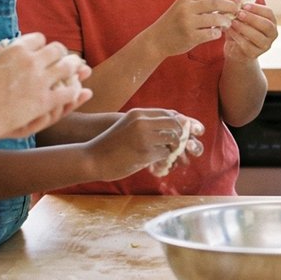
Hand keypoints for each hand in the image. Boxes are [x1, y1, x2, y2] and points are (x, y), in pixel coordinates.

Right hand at [0, 33, 90, 139]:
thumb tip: (6, 43)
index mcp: (15, 50)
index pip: (39, 39)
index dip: (42, 44)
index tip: (43, 50)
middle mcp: (30, 61)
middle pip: (57, 50)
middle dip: (62, 53)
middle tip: (65, 58)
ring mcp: (39, 81)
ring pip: (68, 68)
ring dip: (74, 68)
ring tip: (79, 71)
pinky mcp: (44, 100)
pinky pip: (68, 92)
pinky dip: (74, 91)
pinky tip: (75, 92)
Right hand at [86, 109, 203, 179]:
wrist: (91, 158)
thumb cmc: (110, 145)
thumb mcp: (128, 126)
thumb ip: (147, 124)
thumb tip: (172, 128)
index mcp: (138, 114)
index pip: (170, 114)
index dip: (182, 123)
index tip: (188, 132)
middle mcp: (142, 122)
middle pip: (176, 125)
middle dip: (182, 136)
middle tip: (179, 147)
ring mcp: (143, 137)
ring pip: (172, 140)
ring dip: (173, 150)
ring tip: (166, 157)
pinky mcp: (144, 153)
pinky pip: (165, 155)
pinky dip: (165, 160)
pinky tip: (158, 165)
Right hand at [149, 0, 240, 58]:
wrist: (156, 40)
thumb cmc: (175, 21)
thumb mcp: (187, 5)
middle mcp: (186, 8)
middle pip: (216, 2)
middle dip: (231, 6)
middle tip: (238, 10)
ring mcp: (187, 22)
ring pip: (216, 18)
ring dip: (226, 21)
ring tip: (228, 23)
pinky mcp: (189, 37)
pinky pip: (211, 33)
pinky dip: (218, 33)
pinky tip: (216, 32)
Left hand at [224, 0, 278, 63]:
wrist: (235, 49)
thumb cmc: (239, 28)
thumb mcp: (238, 14)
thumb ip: (235, 1)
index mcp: (271, 21)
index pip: (269, 13)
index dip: (257, 8)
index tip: (243, 5)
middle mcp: (272, 33)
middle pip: (266, 25)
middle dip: (252, 18)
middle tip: (239, 13)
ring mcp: (266, 45)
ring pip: (257, 36)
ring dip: (244, 28)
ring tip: (232, 22)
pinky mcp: (256, 54)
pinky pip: (248, 45)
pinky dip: (238, 37)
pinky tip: (230, 31)